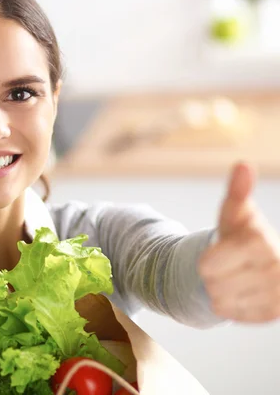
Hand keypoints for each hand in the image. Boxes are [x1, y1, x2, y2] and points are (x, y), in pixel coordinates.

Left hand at [199, 162, 279, 322]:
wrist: (256, 263)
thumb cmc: (239, 233)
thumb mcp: (234, 213)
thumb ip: (237, 192)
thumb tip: (242, 165)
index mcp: (261, 242)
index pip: (208, 264)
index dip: (207, 260)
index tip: (218, 252)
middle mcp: (276, 269)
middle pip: (212, 284)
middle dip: (212, 275)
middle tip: (227, 265)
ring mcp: (279, 294)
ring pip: (220, 301)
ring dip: (218, 291)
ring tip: (234, 277)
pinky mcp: (274, 314)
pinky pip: (231, 315)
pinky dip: (229, 305)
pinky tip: (240, 291)